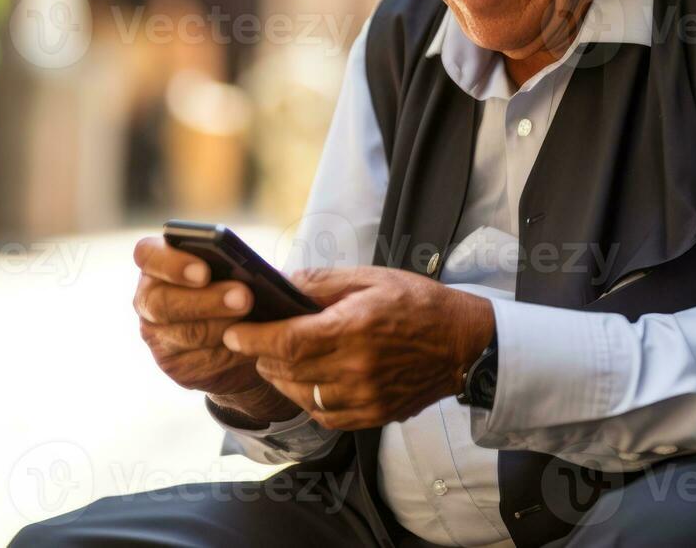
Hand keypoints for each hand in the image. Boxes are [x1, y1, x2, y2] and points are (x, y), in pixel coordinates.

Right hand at [131, 236, 299, 422]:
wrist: (243, 332)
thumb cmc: (236, 283)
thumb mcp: (232, 265)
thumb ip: (229, 261)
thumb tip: (246, 268)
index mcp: (157, 263)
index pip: (146, 255)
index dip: (171, 264)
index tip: (204, 272)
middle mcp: (149, 299)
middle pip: (163, 302)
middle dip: (206, 301)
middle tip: (244, 296)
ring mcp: (157, 336)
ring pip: (186, 334)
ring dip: (222, 326)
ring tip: (252, 318)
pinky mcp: (174, 365)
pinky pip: (201, 361)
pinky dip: (228, 352)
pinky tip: (248, 342)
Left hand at [222, 266, 494, 430]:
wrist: (462, 344)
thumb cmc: (416, 303)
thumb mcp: (369, 278)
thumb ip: (321, 282)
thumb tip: (280, 283)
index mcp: (354, 328)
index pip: (287, 341)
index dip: (253, 339)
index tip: (233, 332)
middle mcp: (356, 368)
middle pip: (287, 369)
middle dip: (261, 355)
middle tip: (249, 340)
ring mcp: (364, 397)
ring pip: (300, 395)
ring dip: (279, 377)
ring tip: (274, 358)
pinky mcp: (372, 415)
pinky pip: (323, 415)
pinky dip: (305, 398)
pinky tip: (304, 380)